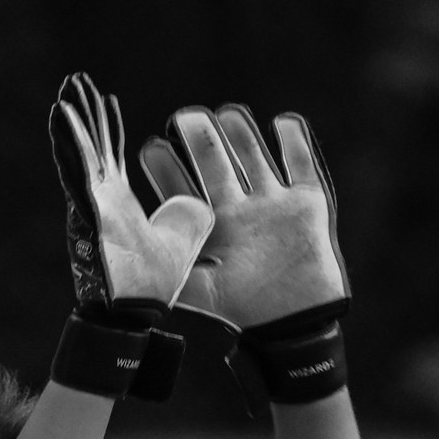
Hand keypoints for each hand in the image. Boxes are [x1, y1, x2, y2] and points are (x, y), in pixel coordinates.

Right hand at [51, 72, 213, 325]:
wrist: (135, 311)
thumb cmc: (152, 282)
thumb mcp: (183, 237)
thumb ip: (188, 215)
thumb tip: (196, 201)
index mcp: (117, 202)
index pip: (110, 155)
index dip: (107, 127)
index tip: (103, 99)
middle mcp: (99, 198)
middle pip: (89, 144)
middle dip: (83, 112)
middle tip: (75, 80)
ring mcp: (89, 202)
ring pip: (78, 152)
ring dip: (72, 121)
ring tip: (66, 90)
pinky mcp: (85, 209)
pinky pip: (77, 169)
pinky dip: (69, 142)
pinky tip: (63, 116)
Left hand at [140, 105, 349, 340]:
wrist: (294, 325)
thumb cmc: (242, 309)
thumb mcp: (197, 290)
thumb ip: (169, 267)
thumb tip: (130, 255)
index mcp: (211, 226)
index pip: (183, 187)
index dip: (166, 167)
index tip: (150, 147)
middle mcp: (239, 208)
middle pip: (216, 162)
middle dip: (200, 138)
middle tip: (185, 118)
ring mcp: (273, 202)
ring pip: (254, 153)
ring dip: (240, 132)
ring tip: (227, 113)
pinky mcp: (308, 201)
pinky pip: (301, 162)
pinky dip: (294, 140)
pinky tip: (283, 121)